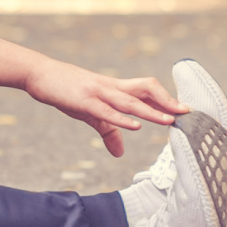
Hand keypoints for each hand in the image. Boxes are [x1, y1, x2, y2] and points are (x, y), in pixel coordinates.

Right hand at [24, 63, 184, 156]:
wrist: (40, 74)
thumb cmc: (66, 91)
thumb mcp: (89, 113)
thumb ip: (108, 131)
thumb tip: (120, 153)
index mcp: (115, 88)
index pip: (147, 91)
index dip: (166, 99)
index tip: (185, 110)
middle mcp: (111, 87)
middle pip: (146, 88)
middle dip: (167, 101)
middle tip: (187, 113)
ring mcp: (98, 92)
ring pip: (130, 100)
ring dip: (151, 111)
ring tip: (170, 120)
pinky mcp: (84, 101)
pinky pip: (106, 110)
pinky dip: (122, 118)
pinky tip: (135, 126)